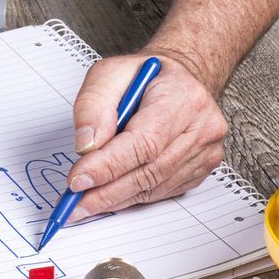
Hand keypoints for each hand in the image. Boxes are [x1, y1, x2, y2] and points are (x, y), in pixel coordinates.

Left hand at [64, 51, 227, 219]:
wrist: (179, 80)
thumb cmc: (144, 77)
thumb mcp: (108, 74)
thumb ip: (93, 105)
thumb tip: (86, 146)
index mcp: (182, 98)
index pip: (144, 142)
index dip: (108, 166)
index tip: (77, 181)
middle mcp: (202, 126)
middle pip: (149, 171)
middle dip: (105, 191)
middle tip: (73, 204)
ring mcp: (206, 151)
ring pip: (153, 187)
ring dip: (115, 200)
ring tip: (84, 205)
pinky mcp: (201, 169)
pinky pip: (161, 192)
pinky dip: (131, 198)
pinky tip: (110, 197)